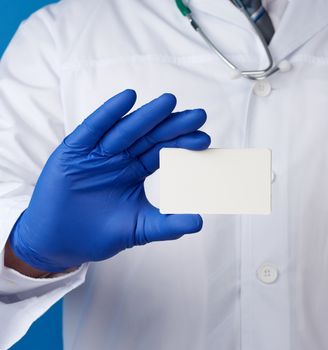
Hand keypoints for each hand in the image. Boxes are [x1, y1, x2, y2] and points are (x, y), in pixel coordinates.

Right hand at [8, 90, 210, 272]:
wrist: (60, 243)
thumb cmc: (99, 233)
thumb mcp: (139, 228)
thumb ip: (168, 224)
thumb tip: (199, 222)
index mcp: (135, 170)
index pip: (163, 152)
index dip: (183, 144)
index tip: (205, 140)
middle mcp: (119, 157)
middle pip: (150, 136)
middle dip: (173, 125)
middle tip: (198, 116)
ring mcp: (97, 152)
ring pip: (126, 129)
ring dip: (147, 115)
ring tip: (170, 103)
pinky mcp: (74, 150)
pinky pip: (93, 128)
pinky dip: (109, 113)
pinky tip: (128, 98)